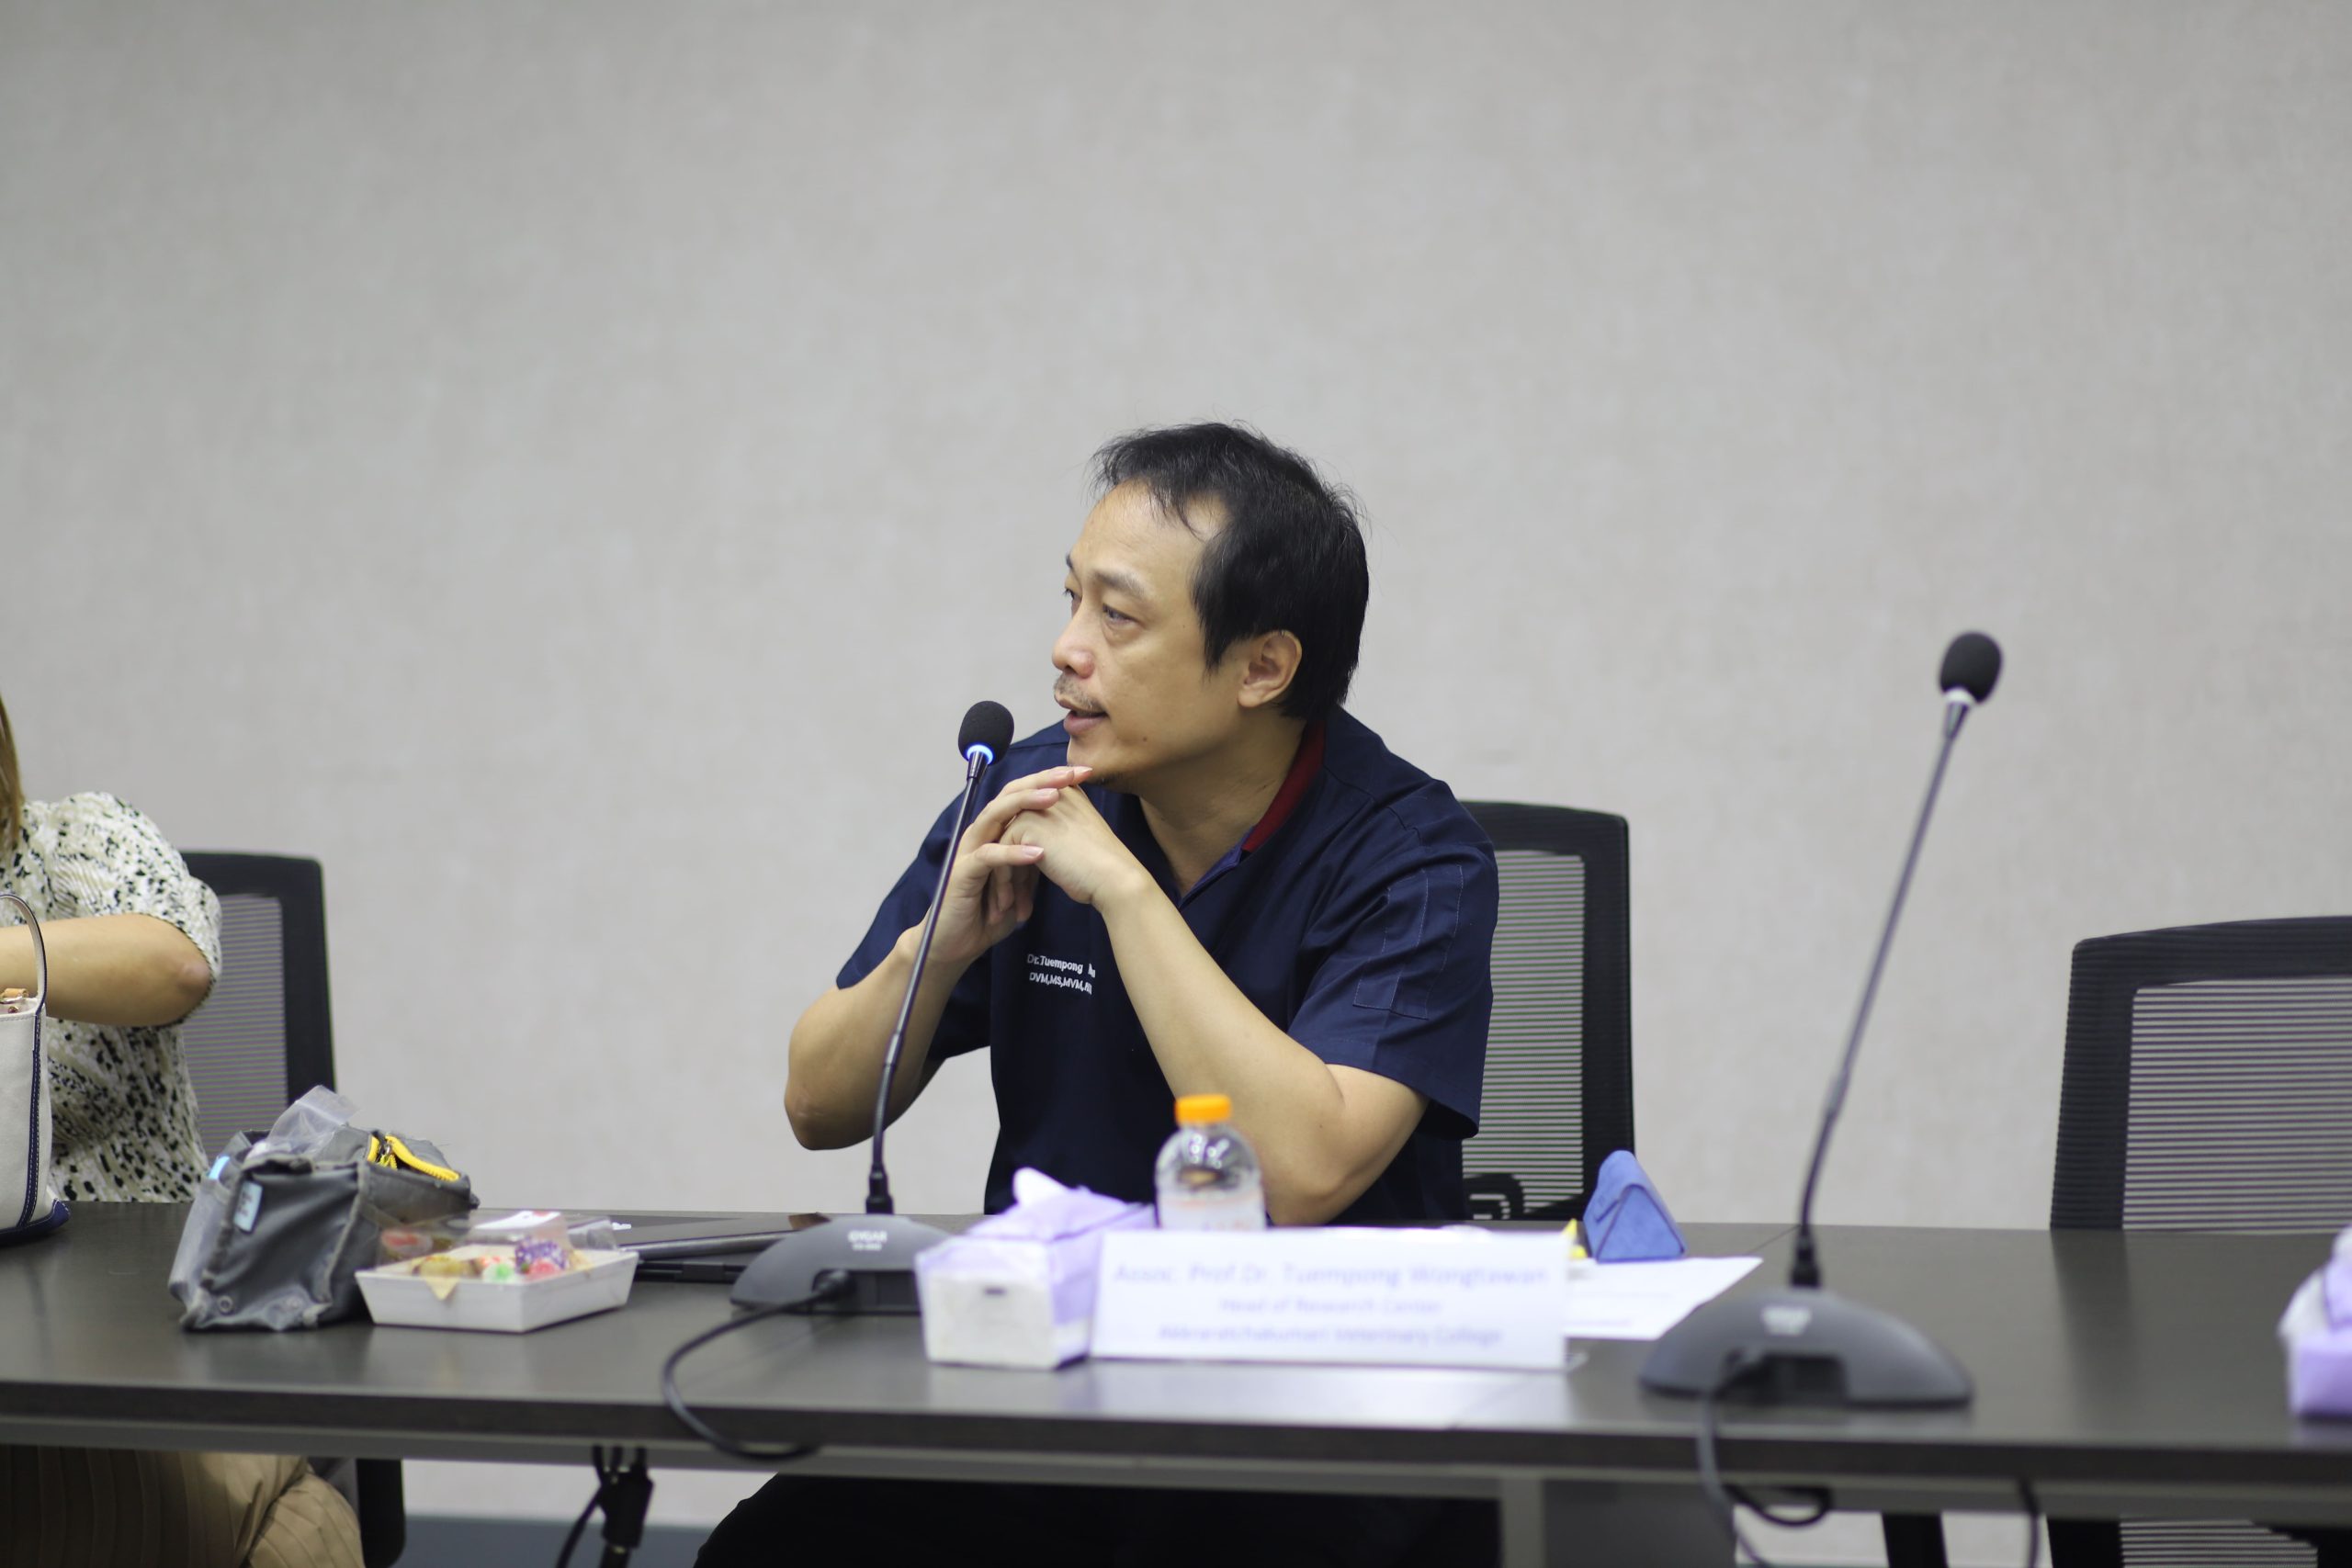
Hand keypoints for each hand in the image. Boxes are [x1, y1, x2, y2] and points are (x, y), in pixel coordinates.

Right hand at [922, 766, 1091, 966]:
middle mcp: (982, 833)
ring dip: (1025, 805)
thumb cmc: (989, 911)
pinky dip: (1013, 854)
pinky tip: (1037, 852)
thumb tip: (1069, 840)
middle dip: (1041, 782)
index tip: (1084, 773)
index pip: (1024, 795)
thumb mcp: (1023, 878)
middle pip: (1009, 795)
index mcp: (997, 831)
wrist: (958, 943)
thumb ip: (1037, 856)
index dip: (1051, 781)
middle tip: (1069, 774)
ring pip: (996, 816)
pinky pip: (989, 857)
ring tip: (1054, 798)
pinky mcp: (963, 873)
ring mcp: (970, 850)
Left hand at [998, 779, 1147, 909]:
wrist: (1113, 877)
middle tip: (1007, 897)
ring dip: (1003, 878)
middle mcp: (1049, 793)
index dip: (1021, 853)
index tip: (1022, 887)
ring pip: (1003, 843)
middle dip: (1006, 866)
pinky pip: (999, 853)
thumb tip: (1035, 847)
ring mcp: (1036, 806)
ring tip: (1007, 907)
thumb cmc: (1100, 868)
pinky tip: (1012, 906)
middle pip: (1013, 829)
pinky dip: (1004, 882)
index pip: (1029, 820)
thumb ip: (1056, 832)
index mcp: (1065, 794)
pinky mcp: (1026, 824)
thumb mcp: (1076, 841)